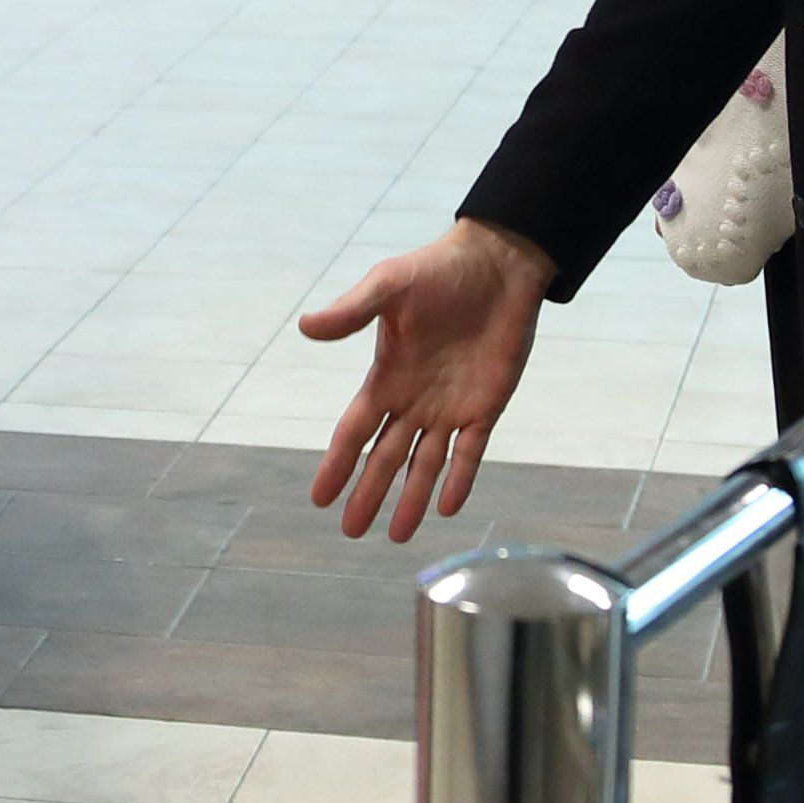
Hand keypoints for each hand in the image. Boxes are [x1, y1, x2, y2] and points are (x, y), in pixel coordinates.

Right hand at [302, 220, 550, 541]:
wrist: (498, 265)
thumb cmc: (438, 270)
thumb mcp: (388, 286)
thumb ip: (351, 312)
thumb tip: (306, 328)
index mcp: (386, 377)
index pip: (354, 431)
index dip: (337, 464)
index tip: (319, 498)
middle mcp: (413, 400)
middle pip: (385, 458)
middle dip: (367, 494)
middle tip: (350, 532)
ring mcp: (450, 407)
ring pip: (425, 465)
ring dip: (410, 499)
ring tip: (396, 537)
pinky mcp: (486, 406)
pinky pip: (469, 453)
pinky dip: (459, 480)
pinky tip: (446, 508)